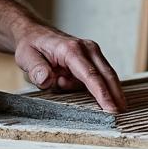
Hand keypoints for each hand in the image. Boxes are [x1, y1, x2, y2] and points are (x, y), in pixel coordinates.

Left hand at [12, 24, 126, 112]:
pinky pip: (98, 77)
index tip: (111, 110)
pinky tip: (73, 85)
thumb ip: (36, 69)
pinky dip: (94, 87)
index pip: (91, 76)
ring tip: (63, 83)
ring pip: (104, 78)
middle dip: (115, 96)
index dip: (102, 94)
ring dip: (95, 91)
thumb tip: (47, 80)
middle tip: (121, 115)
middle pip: (107, 76)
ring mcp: (92, 53)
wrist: (34, 33)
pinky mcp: (93, 59)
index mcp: (71, 49)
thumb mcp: (26, 57)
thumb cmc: (32, 46)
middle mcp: (87, 49)